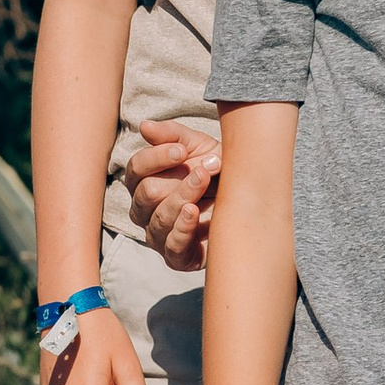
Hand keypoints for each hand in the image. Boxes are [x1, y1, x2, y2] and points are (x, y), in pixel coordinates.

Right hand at [126, 127, 220, 271]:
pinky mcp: (177, 257)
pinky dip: (182, 229)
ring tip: (205, 183)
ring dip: (183, 197)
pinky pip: (171, 247)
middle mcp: (145, 211)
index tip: (182, 150)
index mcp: (143, 182)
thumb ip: (172, 135)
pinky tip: (194, 212)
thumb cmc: (215, 170)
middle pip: (146, 194)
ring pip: (159, 219)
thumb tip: (145, 126)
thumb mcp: (198, 146)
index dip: (156, 158)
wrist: (248, 199)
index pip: (136, 169)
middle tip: (205, 170)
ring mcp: (159, 235)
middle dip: (176, 179)